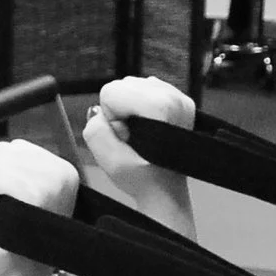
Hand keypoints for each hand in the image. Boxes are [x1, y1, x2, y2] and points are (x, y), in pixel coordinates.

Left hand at [0, 140, 76, 275]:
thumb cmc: (21, 244)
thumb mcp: (32, 197)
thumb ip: (25, 171)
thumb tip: (4, 152)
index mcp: (65, 173)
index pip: (18, 147)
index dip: (5, 172)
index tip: (15, 199)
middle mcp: (60, 175)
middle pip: (4, 151)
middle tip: (7, 208)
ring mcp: (46, 186)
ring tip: (4, 212)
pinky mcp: (29, 196)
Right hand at [84, 77, 195, 220]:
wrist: (167, 190)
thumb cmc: (142, 179)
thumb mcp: (110, 161)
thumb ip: (95, 131)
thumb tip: (99, 112)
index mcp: (158, 107)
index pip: (111, 92)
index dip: (110, 118)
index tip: (123, 138)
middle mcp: (172, 96)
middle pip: (123, 84)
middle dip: (121, 110)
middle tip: (132, 138)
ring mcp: (178, 96)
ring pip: (134, 85)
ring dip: (130, 108)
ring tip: (141, 134)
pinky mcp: (180, 99)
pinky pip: (147, 90)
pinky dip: (142, 106)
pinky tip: (149, 128)